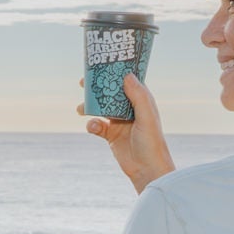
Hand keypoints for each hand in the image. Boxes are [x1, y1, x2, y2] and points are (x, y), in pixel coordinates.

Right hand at [80, 73, 174, 192]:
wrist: (147, 169)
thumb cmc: (152, 142)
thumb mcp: (146, 117)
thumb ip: (138, 96)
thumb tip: (127, 75)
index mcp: (141, 101)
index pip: (127, 80)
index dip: (115, 71)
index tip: (102, 63)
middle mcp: (129, 109)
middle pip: (110, 92)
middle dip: (97, 87)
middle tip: (83, 82)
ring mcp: (119, 122)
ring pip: (100, 108)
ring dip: (89, 107)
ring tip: (81, 108)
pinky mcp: (111, 135)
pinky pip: (97, 125)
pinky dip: (92, 124)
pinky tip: (93, 127)